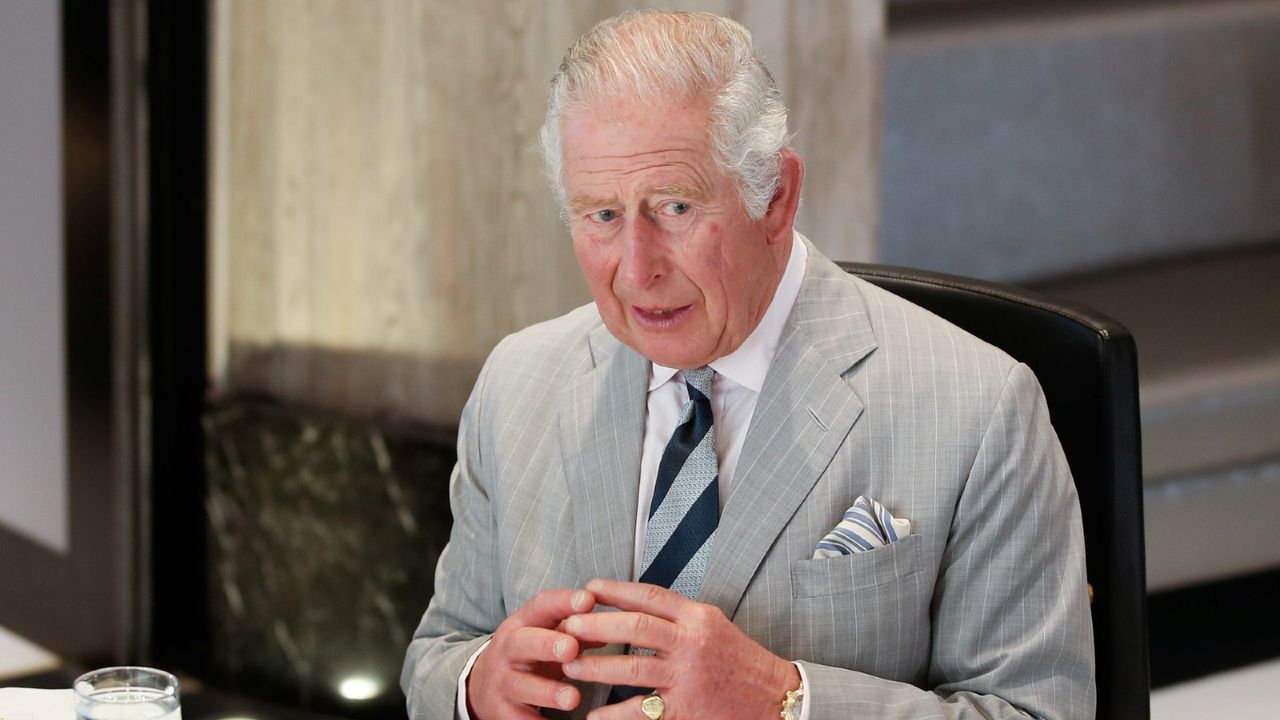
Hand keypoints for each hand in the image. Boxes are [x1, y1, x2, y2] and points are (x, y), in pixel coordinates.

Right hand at [468, 588, 595, 718]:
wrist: (484, 686)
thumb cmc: (528, 656)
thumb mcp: (547, 637)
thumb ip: (576, 631)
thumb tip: (610, 627)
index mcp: (522, 624)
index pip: (541, 606)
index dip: (563, 602)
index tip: (588, 600)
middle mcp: (508, 650)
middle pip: (523, 642)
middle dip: (546, 644)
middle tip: (571, 648)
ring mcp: (502, 681)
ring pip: (521, 685)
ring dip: (547, 692)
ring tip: (572, 698)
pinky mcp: (501, 711)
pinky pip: (519, 718)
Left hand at [560, 579, 799, 719]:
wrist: (775, 698)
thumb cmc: (740, 661)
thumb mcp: (713, 625)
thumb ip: (678, 616)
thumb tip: (635, 606)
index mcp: (698, 617)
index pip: (650, 596)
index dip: (616, 590)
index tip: (588, 588)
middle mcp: (693, 642)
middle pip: (636, 626)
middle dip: (597, 624)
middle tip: (568, 626)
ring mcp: (689, 676)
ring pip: (633, 666)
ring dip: (597, 666)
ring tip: (570, 666)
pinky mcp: (687, 708)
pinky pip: (643, 710)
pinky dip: (615, 714)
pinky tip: (594, 716)